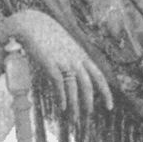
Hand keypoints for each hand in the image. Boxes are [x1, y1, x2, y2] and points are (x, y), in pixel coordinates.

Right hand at [3, 10, 112, 125]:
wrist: (33, 24)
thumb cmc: (49, 37)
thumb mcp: (68, 47)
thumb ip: (75, 60)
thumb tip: (77, 76)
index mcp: (82, 56)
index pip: (99, 77)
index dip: (106, 93)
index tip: (110, 107)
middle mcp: (76, 59)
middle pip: (88, 85)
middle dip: (89, 102)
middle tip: (88, 116)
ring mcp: (64, 61)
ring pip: (74, 88)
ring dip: (75, 105)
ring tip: (74, 118)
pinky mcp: (50, 63)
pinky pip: (59, 84)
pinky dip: (62, 97)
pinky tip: (63, 107)